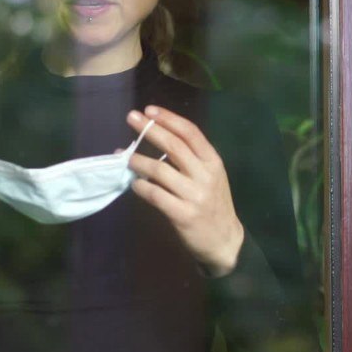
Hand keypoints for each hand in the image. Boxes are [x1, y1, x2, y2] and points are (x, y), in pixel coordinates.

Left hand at [126, 106, 244, 276]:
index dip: (169, 119)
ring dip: (139, 161)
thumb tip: (160, 138)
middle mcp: (205, 175)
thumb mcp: (212, 177)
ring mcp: (195, 196)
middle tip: (130, 118)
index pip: (190, 133)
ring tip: (125, 157)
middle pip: (174, 146)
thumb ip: (193, 159)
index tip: (149, 110)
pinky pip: (156, 195)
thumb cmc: (214, 204)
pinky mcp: (183, 215)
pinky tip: (135, 184)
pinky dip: (141, 187)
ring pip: (160, 170)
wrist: (225, 241)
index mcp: (213, 162)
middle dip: (150, 130)